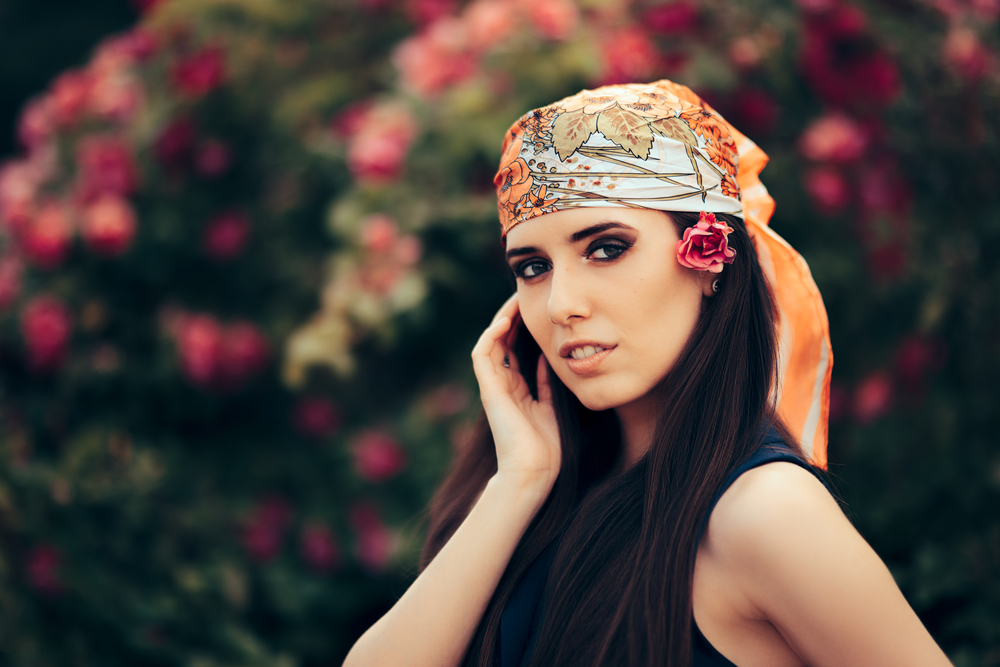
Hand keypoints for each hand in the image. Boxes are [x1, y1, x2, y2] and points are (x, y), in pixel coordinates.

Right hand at [471, 293, 560, 491]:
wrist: (534, 472)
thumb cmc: (547, 448)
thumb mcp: (552, 406)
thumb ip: (548, 383)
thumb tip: (553, 357)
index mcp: (517, 388)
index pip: (515, 349)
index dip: (523, 328)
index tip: (535, 309)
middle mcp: (502, 384)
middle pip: (501, 341)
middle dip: (511, 318)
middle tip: (524, 296)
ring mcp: (493, 386)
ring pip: (490, 343)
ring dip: (500, 320)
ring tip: (514, 301)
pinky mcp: (488, 390)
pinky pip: (483, 355)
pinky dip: (491, 336)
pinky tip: (504, 321)